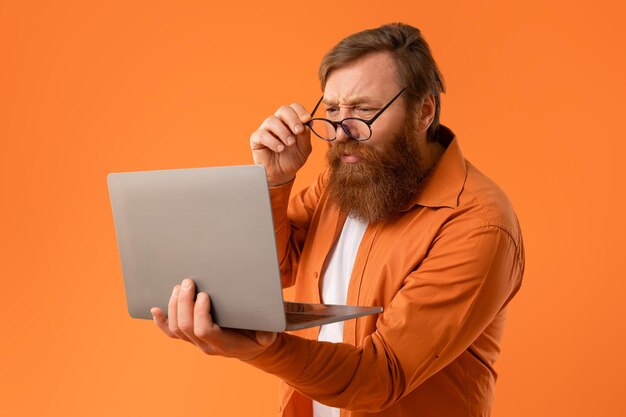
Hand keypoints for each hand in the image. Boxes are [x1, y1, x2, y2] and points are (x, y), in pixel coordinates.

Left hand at [151, 279, 276, 360]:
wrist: (251, 345)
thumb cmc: (259, 334)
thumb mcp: (268, 334)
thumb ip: (267, 334)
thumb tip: (265, 333)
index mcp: (223, 344)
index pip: (204, 330)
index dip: (200, 313)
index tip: (204, 295)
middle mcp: (206, 345)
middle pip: (185, 326)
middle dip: (184, 302)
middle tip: (188, 282)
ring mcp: (196, 342)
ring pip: (175, 328)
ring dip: (174, 306)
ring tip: (178, 287)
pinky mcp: (190, 336)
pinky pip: (171, 332)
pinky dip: (161, 321)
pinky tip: (155, 310)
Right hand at [250, 103, 312, 185]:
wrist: (282, 174)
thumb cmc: (293, 159)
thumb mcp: (304, 149)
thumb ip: (306, 137)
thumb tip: (306, 125)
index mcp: (290, 121)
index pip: (294, 108)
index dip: (300, 111)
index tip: (307, 120)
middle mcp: (278, 122)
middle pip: (283, 110)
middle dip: (292, 119)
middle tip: (298, 131)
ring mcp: (266, 129)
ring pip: (272, 121)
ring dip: (283, 132)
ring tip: (289, 143)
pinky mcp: (256, 139)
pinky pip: (262, 134)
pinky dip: (272, 141)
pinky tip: (279, 149)